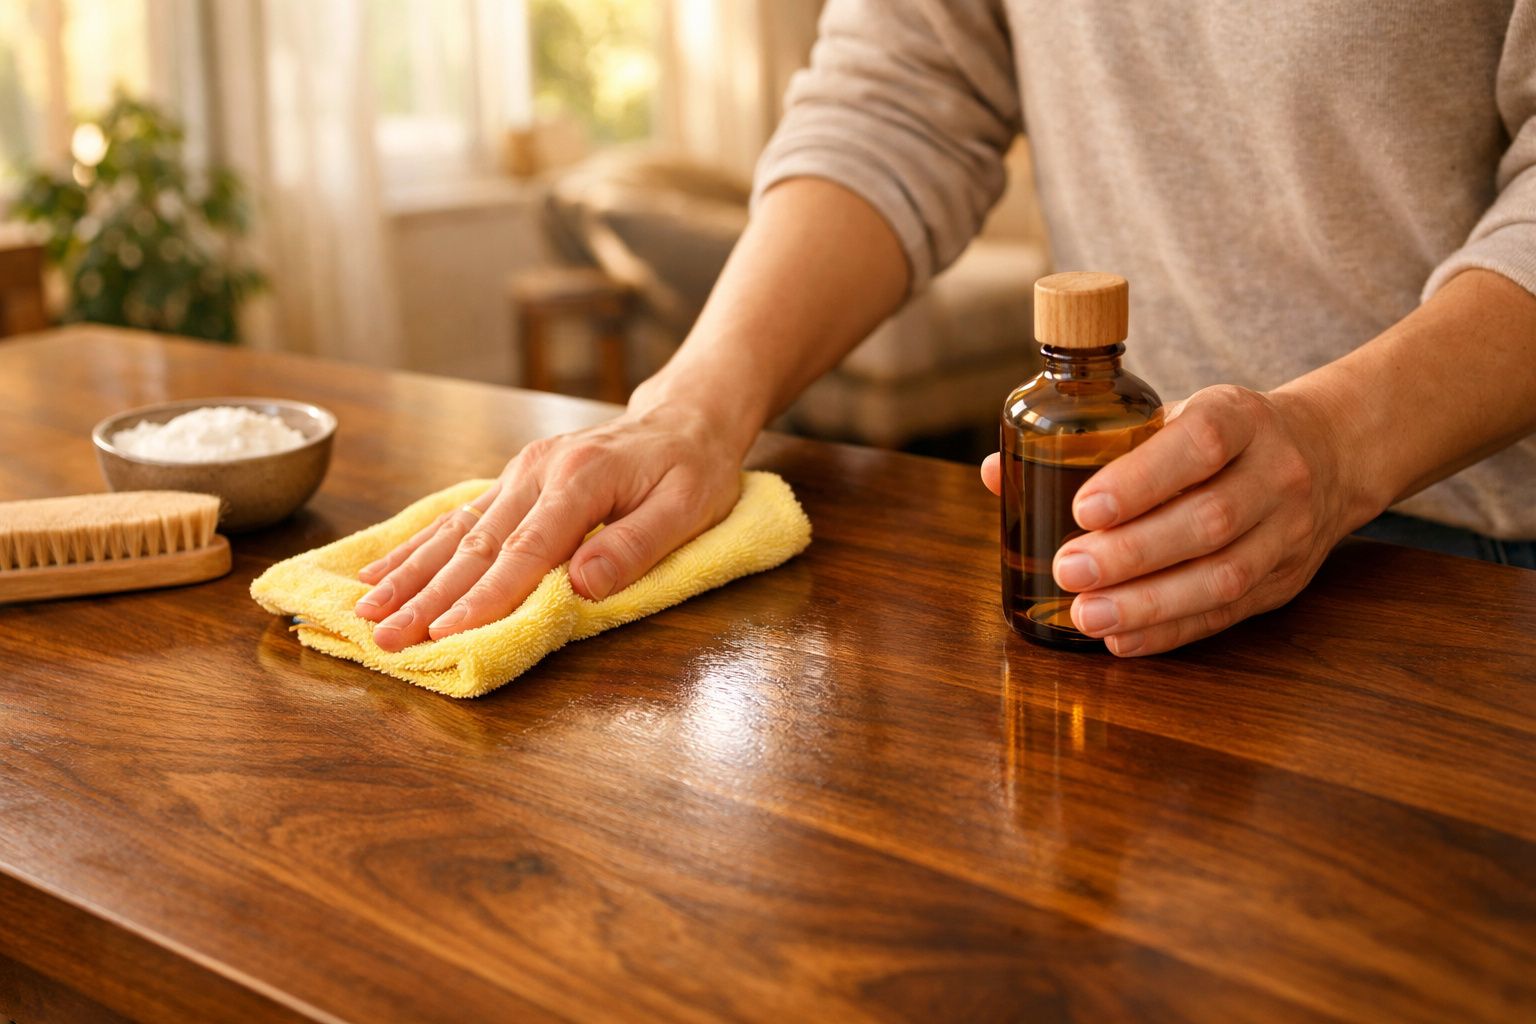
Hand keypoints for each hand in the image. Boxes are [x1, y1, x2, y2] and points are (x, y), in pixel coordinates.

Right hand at [354, 405, 742, 651]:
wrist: (684, 419)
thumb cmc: (693, 469)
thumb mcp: (688, 509)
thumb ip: (635, 546)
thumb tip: (582, 585)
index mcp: (580, 479)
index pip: (525, 550)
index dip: (485, 596)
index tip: (445, 633)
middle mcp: (538, 471)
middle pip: (475, 545)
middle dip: (426, 597)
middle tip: (385, 638)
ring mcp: (520, 473)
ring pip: (455, 532)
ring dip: (408, 576)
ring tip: (365, 612)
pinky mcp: (513, 480)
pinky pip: (458, 518)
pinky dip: (416, 548)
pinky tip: (379, 572)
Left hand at [982, 384, 1363, 655]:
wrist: (1327, 453)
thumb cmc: (1220, 436)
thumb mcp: (1171, 415)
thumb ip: (1092, 445)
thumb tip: (996, 474)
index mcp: (1240, 417)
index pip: (1198, 444)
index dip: (1141, 480)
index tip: (1085, 508)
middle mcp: (1275, 472)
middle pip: (1207, 521)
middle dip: (1132, 553)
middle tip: (1068, 570)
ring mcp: (1288, 531)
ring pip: (1223, 576)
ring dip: (1149, 604)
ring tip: (1087, 616)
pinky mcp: (1285, 581)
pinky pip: (1227, 614)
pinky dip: (1171, 631)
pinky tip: (1123, 640)